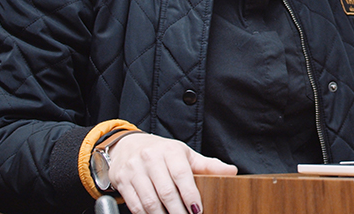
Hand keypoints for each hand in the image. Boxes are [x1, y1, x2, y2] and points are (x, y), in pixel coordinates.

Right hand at [107, 132, 236, 213]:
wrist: (127, 146)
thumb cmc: (161, 152)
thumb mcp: (184, 155)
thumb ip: (207, 165)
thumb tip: (231, 171)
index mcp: (170, 151)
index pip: (182, 175)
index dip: (190, 195)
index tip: (198, 211)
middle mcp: (151, 158)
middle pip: (166, 192)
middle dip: (178, 212)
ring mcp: (134, 170)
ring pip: (149, 201)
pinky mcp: (122, 181)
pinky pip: (135, 205)